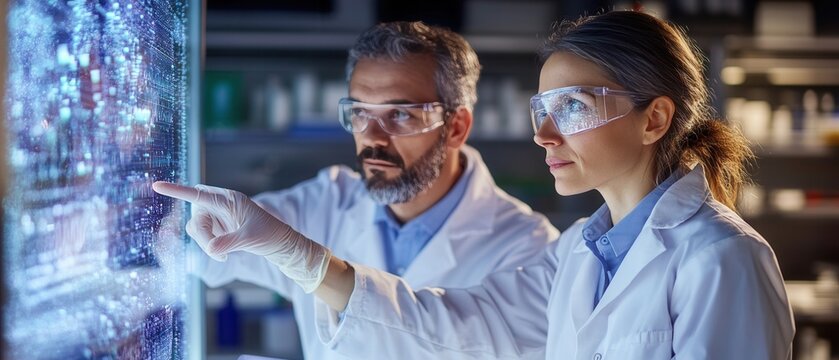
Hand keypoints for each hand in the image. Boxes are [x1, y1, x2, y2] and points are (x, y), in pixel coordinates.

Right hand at [152, 181, 331, 292]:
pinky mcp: (216, 227)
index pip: (199, 194)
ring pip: (197, 229)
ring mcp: (217, 215)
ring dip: (206, 244)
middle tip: (217, 254)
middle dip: (203, 236)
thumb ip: (229, 243)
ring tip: (225, 256)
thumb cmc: (268, 235)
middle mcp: (220, 204)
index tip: (158, 186)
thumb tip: (211, 249)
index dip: (177, 191)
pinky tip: (225, 254)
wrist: (278, 243)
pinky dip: (209, 247)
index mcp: (230, 199)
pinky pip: (202, 236)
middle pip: (196, 217)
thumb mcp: (250, 239)